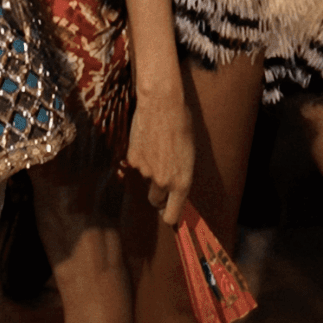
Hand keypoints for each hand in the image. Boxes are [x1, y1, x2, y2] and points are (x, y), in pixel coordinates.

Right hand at [125, 90, 194, 225]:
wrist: (161, 105)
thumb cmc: (182, 125)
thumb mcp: (189, 154)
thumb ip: (181, 174)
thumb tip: (175, 185)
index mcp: (182, 182)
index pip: (172, 215)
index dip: (170, 217)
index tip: (170, 213)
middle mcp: (163, 181)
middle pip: (156, 200)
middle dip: (158, 194)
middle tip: (163, 177)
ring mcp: (146, 171)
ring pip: (146, 177)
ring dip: (151, 168)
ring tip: (158, 146)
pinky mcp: (133, 159)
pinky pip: (137, 163)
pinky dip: (141, 156)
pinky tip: (147, 139)